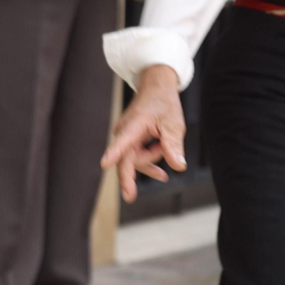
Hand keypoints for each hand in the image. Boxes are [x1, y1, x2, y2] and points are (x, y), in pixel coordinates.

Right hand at [102, 65, 187, 200]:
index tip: (105, 163)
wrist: (156, 88)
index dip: (114, 153)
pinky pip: (136, 157)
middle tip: (129, 196)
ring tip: (164, 147)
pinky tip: (161, 175)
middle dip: (129, 177)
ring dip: (151, 159)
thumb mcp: (173, 123)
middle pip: (125, 159)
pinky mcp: (130, 139)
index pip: (123, 141)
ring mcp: (126, 136)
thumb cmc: (163, 103)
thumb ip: (174, 145)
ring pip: (134, 159)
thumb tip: (178, 166)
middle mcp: (125, 131)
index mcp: (134, 125)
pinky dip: (149, 163)